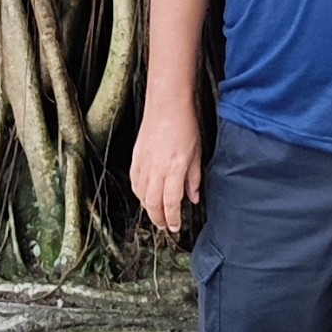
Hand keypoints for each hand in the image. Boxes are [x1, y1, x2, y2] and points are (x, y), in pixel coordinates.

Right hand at [130, 102, 204, 236]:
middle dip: (159, 219)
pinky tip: (144, 196)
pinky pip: (134, 182)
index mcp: (175, 168)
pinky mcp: (136, 157)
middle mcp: (157, 169)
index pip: (171, 202)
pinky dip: (139, 193)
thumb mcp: (197, 152)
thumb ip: (194, 178)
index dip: (173, 218)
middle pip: (153, 203)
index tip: (175, 227)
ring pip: (141, 195)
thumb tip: (194, 198)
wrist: (166, 104)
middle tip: (165, 226)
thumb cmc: (184, 124)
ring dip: (148, 208)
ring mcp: (144, 163)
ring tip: (155, 215)